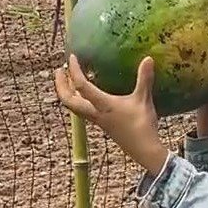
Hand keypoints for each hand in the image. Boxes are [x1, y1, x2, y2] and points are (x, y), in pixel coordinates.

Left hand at [54, 54, 170, 175]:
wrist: (142, 150)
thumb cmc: (142, 125)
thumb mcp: (143, 100)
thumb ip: (145, 79)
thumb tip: (148, 59)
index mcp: (102, 105)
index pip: (81, 86)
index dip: (74, 71)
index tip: (72, 57)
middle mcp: (94, 113)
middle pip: (68, 100)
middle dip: (60, 85)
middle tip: (58, 70)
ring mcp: (96, 119)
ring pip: (73, 106)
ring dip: (66, 92)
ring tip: (67, 79)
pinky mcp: (100, 123)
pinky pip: (81, 110)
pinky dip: (77, 99)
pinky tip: (84, 93)